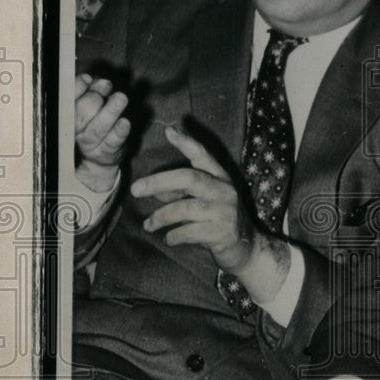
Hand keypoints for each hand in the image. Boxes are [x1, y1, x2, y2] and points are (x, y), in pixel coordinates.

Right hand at [75, 74, 130, 191]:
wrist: (98, 157)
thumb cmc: (94, 123)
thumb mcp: (90, 106)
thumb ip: (91, 91)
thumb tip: (95, 80)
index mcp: (67, 116)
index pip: (67, 100)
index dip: (77, 87)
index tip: (88, 78)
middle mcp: (76, 130)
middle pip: (82, 112)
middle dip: (95, 97)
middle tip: (107, 86)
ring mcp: (91, 143)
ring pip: (98, 127)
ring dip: (110, 111)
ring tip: (121, 97)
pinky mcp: (107, 152)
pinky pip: (112, 141)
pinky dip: (119, 132)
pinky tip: (125, 122)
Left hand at [130, 125, 266, 274]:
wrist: (245, 248)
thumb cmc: (218, 220)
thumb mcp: (202, 201)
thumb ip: (180, 192)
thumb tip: (152, 190)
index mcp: (221, 178)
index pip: (203, 156)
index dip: (187, 143)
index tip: (169, 131)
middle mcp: (225, 191)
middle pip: (189, 178)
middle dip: (159, 182)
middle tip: (135, 189)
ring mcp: (225, 212)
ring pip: (186, 208)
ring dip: (161, 216)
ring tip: (148, 225)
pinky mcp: (223, 233)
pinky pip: (190, 232)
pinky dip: (174, 236)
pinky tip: (168, 239)